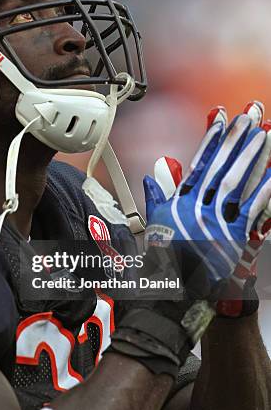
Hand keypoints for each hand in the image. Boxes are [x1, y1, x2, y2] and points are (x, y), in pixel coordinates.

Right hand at [144, 102, 270, 315]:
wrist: (177, 292)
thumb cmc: (165, 261)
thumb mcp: (154, 227)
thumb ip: (155, 199)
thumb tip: (151, 179)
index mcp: (181, 202)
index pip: (199, 164)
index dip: (211, 140)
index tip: (221, 120)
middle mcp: (200, 207)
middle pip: (222, 167)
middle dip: (236, 140)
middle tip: (249, 118)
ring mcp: (219, 221)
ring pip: (239, 182)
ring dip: (253, 157)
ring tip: (265, 135)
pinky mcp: (235, 237)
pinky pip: (254, 209)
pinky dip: (265, 189)